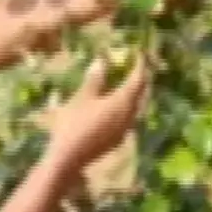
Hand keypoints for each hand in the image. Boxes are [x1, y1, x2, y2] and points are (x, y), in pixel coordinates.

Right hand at [45, 53, 149, 176]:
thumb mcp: (82, 98)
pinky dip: (128, 106)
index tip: (138, 53)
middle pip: (142, 94)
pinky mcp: (119, 139)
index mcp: (122, 101)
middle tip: (137, 66)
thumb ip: (95, 79)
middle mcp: (130, 115)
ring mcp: (126, 129)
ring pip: (138, 107)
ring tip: (129, 83)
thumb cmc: (74, 124)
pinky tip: (119, 106)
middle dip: (141, 79)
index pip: (137, 79)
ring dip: (136, 94)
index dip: (140, 65)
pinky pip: (130, 118)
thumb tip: (102, 60)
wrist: (69, 158)